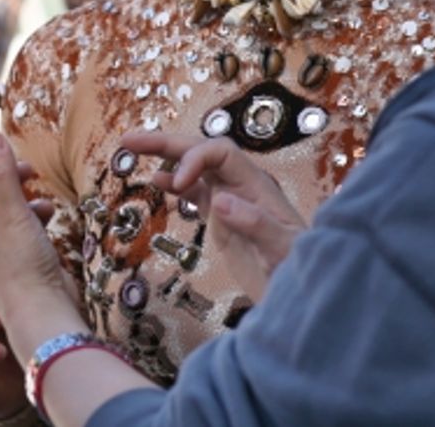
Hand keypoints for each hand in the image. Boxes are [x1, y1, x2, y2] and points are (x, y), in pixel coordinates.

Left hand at [0, 125, 68, 318]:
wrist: (40, 311)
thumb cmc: (20, 265)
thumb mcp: (11, 211)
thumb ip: (2, 171)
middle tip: (5, 143)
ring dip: (15, 182)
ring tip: (33, 174)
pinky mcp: (12, 248)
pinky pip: (17, 215)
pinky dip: (31, 206)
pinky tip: (47, 209)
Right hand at [122, 133, 306, 300]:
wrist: (304, 295)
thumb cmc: (300, 270)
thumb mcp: (283, 250)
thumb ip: (256, 224)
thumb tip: (221, 200)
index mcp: (256, 186)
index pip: (220, 153)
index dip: (194, 159)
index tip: (177, 184)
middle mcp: (242, 187)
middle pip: (202, 151)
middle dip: (167, 143)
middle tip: (129, 140)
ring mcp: (232, 201)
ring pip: (195, 168)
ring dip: (165, 156)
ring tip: (131, 148)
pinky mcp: (224, 219)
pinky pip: (196, 192)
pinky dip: (174, 183)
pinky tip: (155, 180)